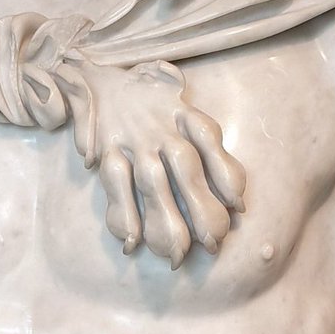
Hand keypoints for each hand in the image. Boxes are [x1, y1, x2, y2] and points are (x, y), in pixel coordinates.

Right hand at [67, 60, 246, 267]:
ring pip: (152, 180)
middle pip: (185, 166)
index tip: (238, 207)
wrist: (95, 78)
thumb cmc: (148, 97)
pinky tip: (132, 242)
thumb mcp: (179, 100)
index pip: (208, 138)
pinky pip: (116, 183)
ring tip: (177, 255)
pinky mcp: (108, 150)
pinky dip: (123, 212)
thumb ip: (203, 136)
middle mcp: (159, 127)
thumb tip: (235, 199)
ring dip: (165, 217)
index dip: (225, 173)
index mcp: (180, 111)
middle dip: (200, 206)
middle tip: (214, 242)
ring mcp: (133, 140)